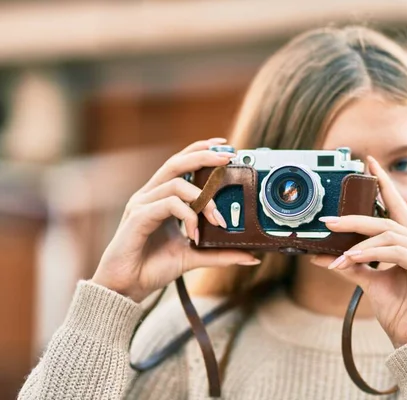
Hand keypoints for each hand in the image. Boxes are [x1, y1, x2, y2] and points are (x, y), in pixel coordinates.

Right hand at [92, 138, 260, 302]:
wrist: (126, 289)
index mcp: (161, 199)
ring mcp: (141, 205)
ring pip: (176, 184)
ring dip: (204, 199)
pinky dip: (188, 216)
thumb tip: (251, 257)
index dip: (200, 150)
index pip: (180, 164)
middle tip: (229, 158)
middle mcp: (150, 197)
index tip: (225, 146)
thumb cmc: (153, 268)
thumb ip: (220, 254)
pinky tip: (196, 234)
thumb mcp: (194, 257)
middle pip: (177, 163)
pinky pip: (169, 205)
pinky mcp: (137, 218)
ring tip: (218, 220)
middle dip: (204, 156)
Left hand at [313, 156, 406, 347]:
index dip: (384, 185)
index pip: (396, 209)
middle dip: (357, 217)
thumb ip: (351, 265)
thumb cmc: (397, 311)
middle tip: (329, 221)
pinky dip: (371, 254)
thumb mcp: (369, 282)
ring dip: (359, 243)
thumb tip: (321, 255)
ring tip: (337, 253)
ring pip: (390, 235)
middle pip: (388, 221)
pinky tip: (351, 260)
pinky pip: (396, 252)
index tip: (369, 162)